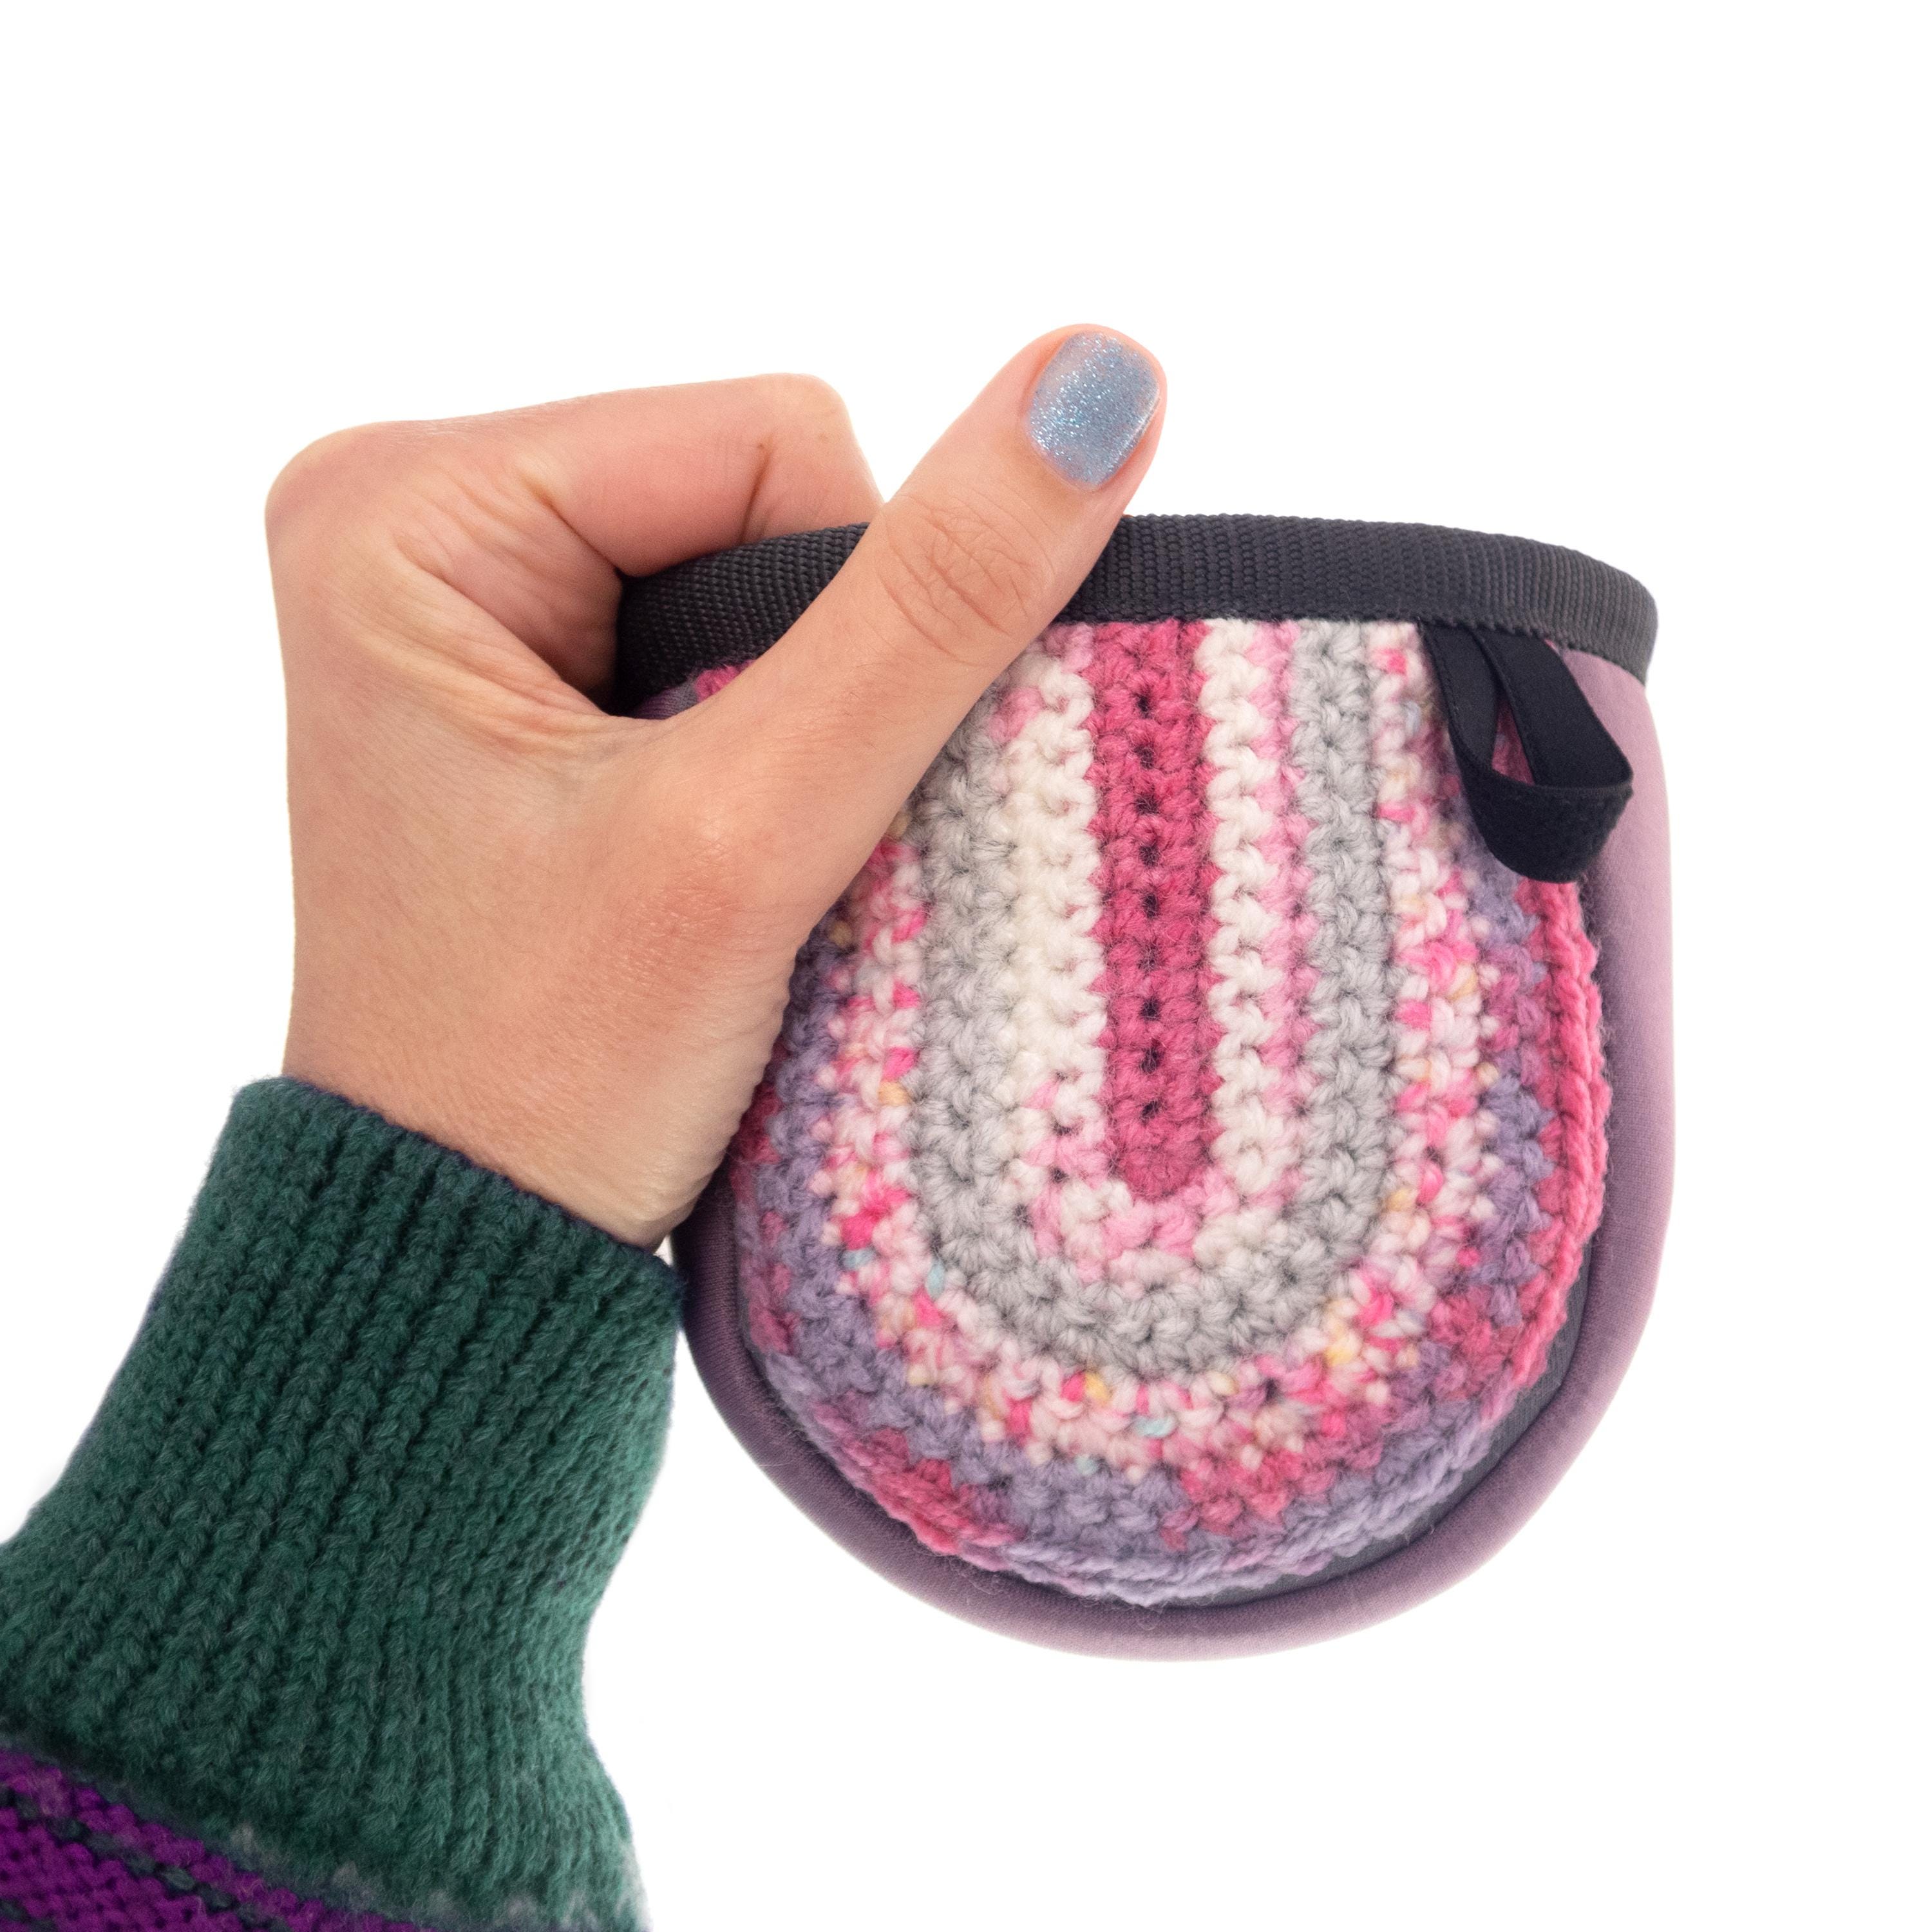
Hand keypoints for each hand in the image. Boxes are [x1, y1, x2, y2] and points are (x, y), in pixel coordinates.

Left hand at [269, 329, 1164, 1244]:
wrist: (464, 1248)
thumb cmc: (542, 1066)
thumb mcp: (747, 831)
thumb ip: (928, 609)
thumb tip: (1102, 380)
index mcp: (405, 506)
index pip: (771, 433)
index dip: (854, 613)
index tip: (781, 793)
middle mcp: (416, 524)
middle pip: (762, 497)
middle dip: (818, 673)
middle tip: (751, 840)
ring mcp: (467, 607)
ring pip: (761, 578)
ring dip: (803, 719)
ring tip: (732, 859)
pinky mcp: (525, 687)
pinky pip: (719, 646)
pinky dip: (771, 748)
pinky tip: (725, 850)